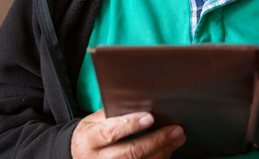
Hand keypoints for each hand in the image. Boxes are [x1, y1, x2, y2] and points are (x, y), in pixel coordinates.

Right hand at [71, 109, 185, 158]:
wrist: (80, 154)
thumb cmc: (92, 133)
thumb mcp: (95, 120)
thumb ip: (114, 113)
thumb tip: (143, 104)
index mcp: (89, 139)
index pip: (109, 132)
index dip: (130, 125)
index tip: (150, 117)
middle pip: (129, 152)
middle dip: (156, 141)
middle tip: (175, 129)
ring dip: (162, 151)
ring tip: (178, 138)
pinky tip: (168, 150)